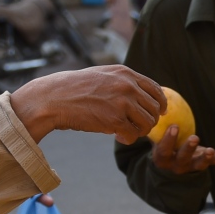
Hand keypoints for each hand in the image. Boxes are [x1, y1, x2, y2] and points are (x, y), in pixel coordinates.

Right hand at [10, 65, 163, 143]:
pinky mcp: (115, 120)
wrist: (53, 98)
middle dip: (148, 120)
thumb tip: (142, 95)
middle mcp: (127, 85)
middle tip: (136, 127)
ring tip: (126, 132)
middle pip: (154, 109)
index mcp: (125, 73)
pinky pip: (133, 135)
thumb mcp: (102, 76)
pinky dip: (127, 139)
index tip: (159, 112)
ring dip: (139, 131)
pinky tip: (117, 137)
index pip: (155, 89)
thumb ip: (123, 82)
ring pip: (148, 123)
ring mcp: (122, 102)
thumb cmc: (74, 89)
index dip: (161, 103)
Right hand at [152, 125, 214, 174]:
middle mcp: (176, 165)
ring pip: (199, 164)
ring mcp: (190, 166)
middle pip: (182, 159)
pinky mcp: (203, 163)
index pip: (164, 150)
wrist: (171, 159)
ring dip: (205, 158)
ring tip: (211, 150)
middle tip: (194, 137)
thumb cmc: (161, 141)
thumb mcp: (156, 135)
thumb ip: (155, 122)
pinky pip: (214, 162)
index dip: (168, 140)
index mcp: (162, 158)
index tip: (174, 126)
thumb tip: (156, 97)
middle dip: (188, 148)